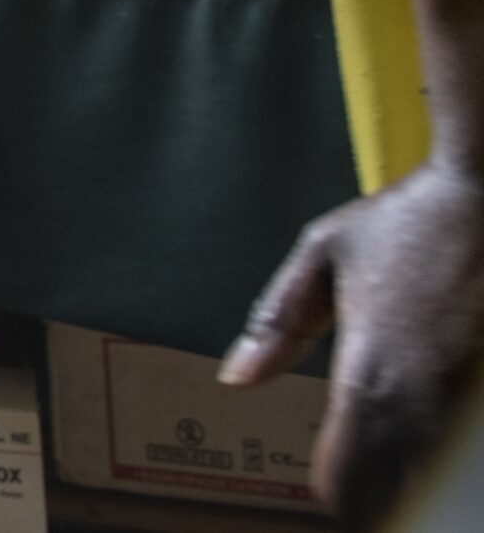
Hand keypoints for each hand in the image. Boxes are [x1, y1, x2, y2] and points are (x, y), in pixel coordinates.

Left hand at [221, 160, 483, 527]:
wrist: (482, 196)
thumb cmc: (402, 223)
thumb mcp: (321, 255)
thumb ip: (278, 321)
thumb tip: (237, 378)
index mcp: (366, 364)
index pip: (346, 457)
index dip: (336, 489)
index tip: (326, 502)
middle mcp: (415, 386)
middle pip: (392, 472)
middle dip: (373, 494)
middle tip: (354, 510)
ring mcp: (460, 386)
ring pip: (432, 458)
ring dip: (407, 478)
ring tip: (387, 497)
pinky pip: (465, 432)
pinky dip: (445, 451)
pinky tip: (433, 454)